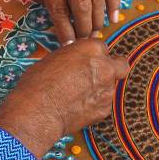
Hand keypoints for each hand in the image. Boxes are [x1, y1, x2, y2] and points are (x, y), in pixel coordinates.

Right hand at [0, 40, 128, 159]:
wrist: (37, 112)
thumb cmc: (38, 82)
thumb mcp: (54, 58)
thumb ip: (73, 57)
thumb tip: (76, 61)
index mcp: (92, 49)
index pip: (102, 48)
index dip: (94, 56)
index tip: (87, 62)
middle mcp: (105, 67)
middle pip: (121, 65)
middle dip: (113, 69)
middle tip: (98, 75)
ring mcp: (107, 90)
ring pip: (111, 87)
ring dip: (100, 89)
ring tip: (79, 96)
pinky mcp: (104, 110)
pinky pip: (103, 105)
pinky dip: (94, 106)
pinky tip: (77, 108)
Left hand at [9, 0, 119, 44]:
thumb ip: (50, 6)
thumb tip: (68, 33)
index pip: (60, 10)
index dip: (65, 31)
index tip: (69, 46)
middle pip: (82, 5)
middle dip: (84, 28)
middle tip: (83, 42)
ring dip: (98, 20)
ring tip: (94, 34)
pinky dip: (113, 4)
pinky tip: (114, 19)